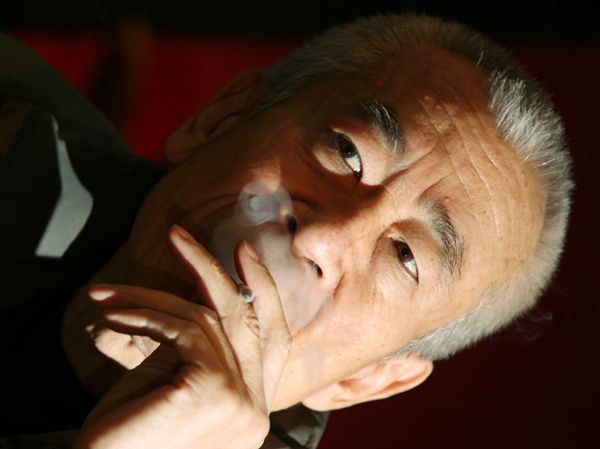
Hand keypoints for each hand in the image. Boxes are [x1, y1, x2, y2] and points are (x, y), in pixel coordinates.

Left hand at [75, 225, 291, 448]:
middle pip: (246, 318)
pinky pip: (183, 331)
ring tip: (109, 291)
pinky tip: (112, 314)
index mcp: (253, 408)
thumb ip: (195, 349)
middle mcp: (256, 408)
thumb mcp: (171, 385)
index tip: (244, 253)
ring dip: (152, 298)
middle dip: (213, 269)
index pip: (275, 339)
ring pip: (207, 320)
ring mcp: (241, 401)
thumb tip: (195, 300)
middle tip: (179, 237)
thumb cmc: (130, 438)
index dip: (263, 290)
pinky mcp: (214, 391)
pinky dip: (144, 316)